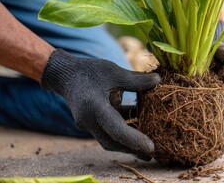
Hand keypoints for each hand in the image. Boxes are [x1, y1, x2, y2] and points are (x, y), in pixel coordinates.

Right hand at [41, 49, 160, 158]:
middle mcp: (89, 120)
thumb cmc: (89, 70)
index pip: (116, 130)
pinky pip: (107, 132)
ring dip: (127, 143)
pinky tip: (137, 124)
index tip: (151, 147)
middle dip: (132, 149)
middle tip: (152, 153)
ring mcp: (88, 124)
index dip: (135, 140)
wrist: (65, 74)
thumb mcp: (113, 71)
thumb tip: (158, 81)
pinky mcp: (91, 123)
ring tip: (146, 146)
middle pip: (112, 142)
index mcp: (94, 107)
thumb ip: (136, 79)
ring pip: (109, 140)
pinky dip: (122, 131)